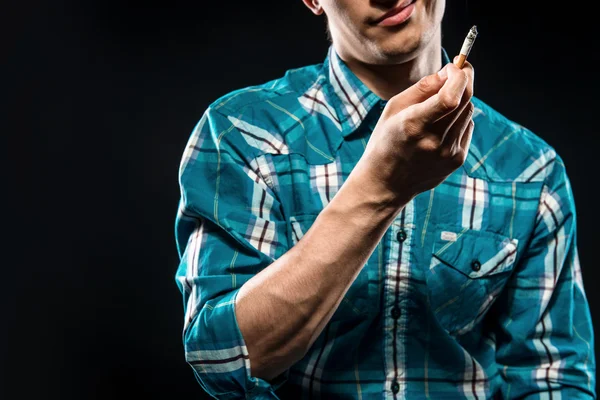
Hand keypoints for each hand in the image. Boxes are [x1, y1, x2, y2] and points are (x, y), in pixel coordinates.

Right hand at [353, 59, 474, 207]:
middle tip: (455, 71)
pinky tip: (440, 127)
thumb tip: (449, 71)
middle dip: (464, 79)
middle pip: (465, 99)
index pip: (450, 97)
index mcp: (413, 125)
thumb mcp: (393, 109)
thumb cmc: (386, 141)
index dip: (459, 75)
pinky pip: (467, 127)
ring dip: (460, 99)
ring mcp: (448, 153)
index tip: (455, 65)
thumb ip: (422, 88)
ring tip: (439, 104)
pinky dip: (458, 119)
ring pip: (469, 111)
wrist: (386, 183)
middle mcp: (434, 140)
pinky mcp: (456, 160)